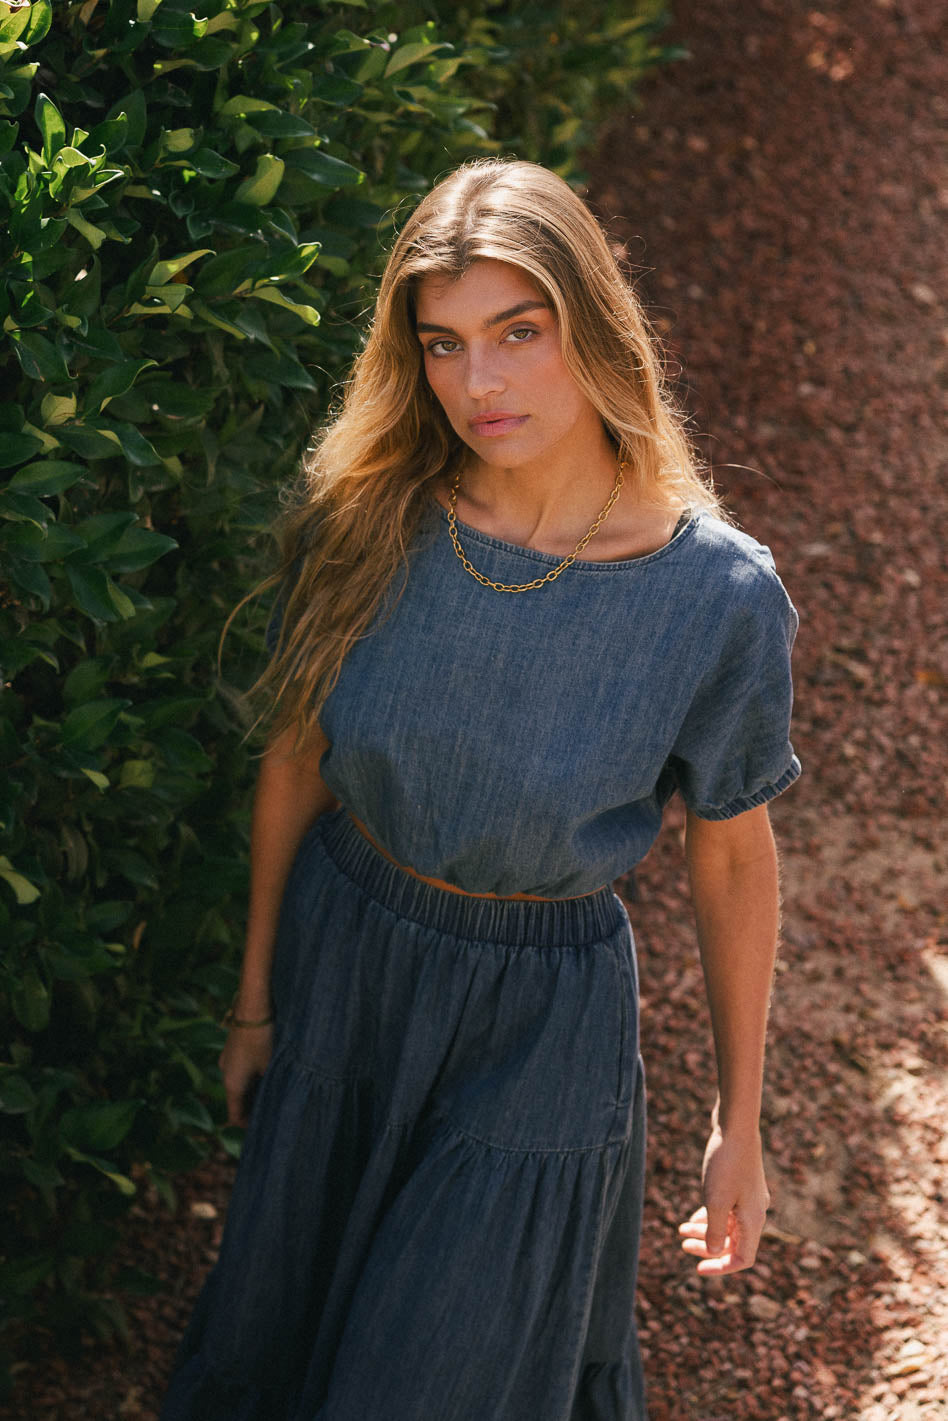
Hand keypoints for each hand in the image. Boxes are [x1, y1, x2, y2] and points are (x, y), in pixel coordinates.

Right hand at [219, 1023, 272, 1126]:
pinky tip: (271, 1073)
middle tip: (274, 1112)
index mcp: (232, 1084)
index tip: (264, 1131)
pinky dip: (253, 1076)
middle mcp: (226, 1074)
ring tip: (276, 1093)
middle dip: (254, 1108)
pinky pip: (242, 1070)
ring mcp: (228, 1060)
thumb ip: (273, 1086)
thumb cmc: (263, 1039)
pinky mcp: (234, 1048)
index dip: (248, 1127)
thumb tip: (278, 1099)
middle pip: (238, 1100)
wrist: (253, 1006)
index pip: (236, 1116)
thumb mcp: (272, 1067)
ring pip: (241, 1084)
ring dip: (255, 1091)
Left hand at [678, 1122, 769, 1275]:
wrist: (735, 1123)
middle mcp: (755, 1211)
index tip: (698, 1269)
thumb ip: (714, 1230)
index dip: (721, 1267)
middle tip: (683, 1245)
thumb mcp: (716, 1200)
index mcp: (753, 1220)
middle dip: (708, 1248)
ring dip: (705, 1230)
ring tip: (680, 1230)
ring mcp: (749, 1196)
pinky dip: (711, 1215)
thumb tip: (714, 1251)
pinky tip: (693, 1217)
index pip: (743, 1258)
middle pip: (733, 1242)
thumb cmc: (725, 1162)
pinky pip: (727, 1209)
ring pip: (728, 1224)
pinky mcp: (741, 1183)